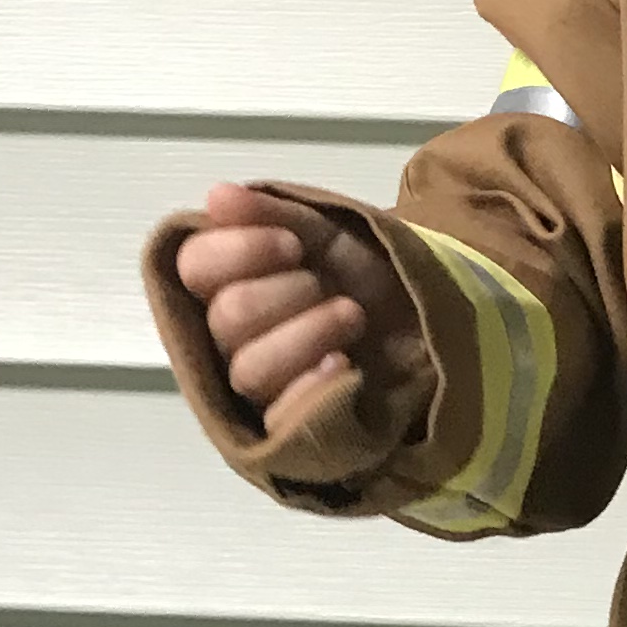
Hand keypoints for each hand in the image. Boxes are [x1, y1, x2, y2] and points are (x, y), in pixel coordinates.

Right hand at [172, 184, 426, 443]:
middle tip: (324, 283)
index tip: (291, 245)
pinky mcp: (294, 430)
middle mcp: (235, 338)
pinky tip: (342, 365)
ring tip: (351, 315)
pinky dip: (309, 391)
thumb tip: (217, 197)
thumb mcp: (329, 231)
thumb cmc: (370, 276)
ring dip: (307, 334)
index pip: (194, 267)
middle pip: (227, 317)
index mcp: (232, 283)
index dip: (236, 251)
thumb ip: (274, 212)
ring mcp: (263, 388)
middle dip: (285, 292)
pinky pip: (279, 421)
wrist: (432, 320)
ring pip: (250, 369)